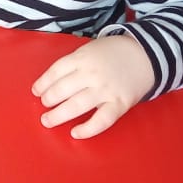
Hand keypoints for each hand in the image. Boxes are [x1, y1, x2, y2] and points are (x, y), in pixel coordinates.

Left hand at [31, 34, 153, 139]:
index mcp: (82, 58)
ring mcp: (106, 89)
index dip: (43, 83)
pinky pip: (101, 120)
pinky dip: (87, 129)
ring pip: (76, 106)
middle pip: (62, 90)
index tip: (36, 92)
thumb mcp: (90, 49)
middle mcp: (92, 74)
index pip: (56, 71)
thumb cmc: (113, 53)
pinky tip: (75, 133)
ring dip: (58, 115)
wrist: (147, 54)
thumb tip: (52, 81)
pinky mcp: (119, 103)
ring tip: (47, 121)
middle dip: (49, 100)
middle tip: (44, 107)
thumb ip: (74, 63)